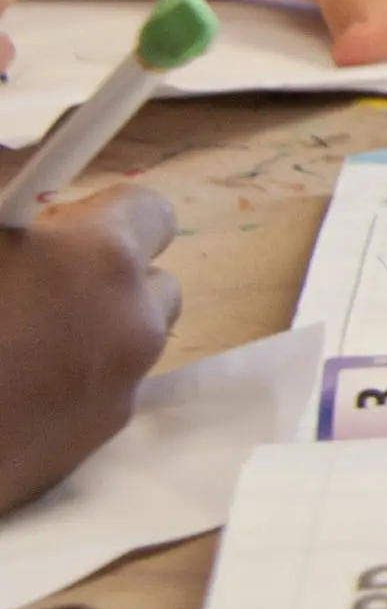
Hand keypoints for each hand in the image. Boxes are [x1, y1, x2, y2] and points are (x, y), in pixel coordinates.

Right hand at [0, 187, 176, 513]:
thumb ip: (10, 190)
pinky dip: (70, 386)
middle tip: (33, 284)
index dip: (101, 215)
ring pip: (130, 342)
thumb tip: (16, 161)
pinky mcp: (90, 447)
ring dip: (91, 331)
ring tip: (15, 339)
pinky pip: (99, 397)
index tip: (56, 229)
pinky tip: (9, 387)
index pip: (149, 210)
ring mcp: (116, 392)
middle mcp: (129, 324)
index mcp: (100, 260)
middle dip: (104, 277)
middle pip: (151, 280)